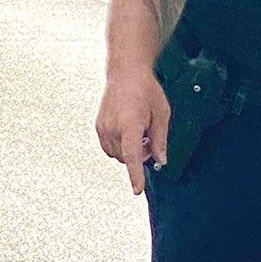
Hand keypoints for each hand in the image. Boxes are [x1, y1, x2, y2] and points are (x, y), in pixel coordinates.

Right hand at [97, 68, 170, 195]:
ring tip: (140, 131)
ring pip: (117, 155)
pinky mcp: (99, 126)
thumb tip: (161, 160)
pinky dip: (121, 146)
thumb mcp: (162, 115)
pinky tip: (130, 131)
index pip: (132, 156)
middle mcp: (112, 127)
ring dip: (130, 151)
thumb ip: (161, 140)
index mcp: (129, 124)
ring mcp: (103, 127)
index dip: (135, 175)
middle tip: (150, 138)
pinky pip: (110, 147)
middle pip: (126, 158)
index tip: (136, 189)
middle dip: (140, 155)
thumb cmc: (146, 89)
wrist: (126, 72)